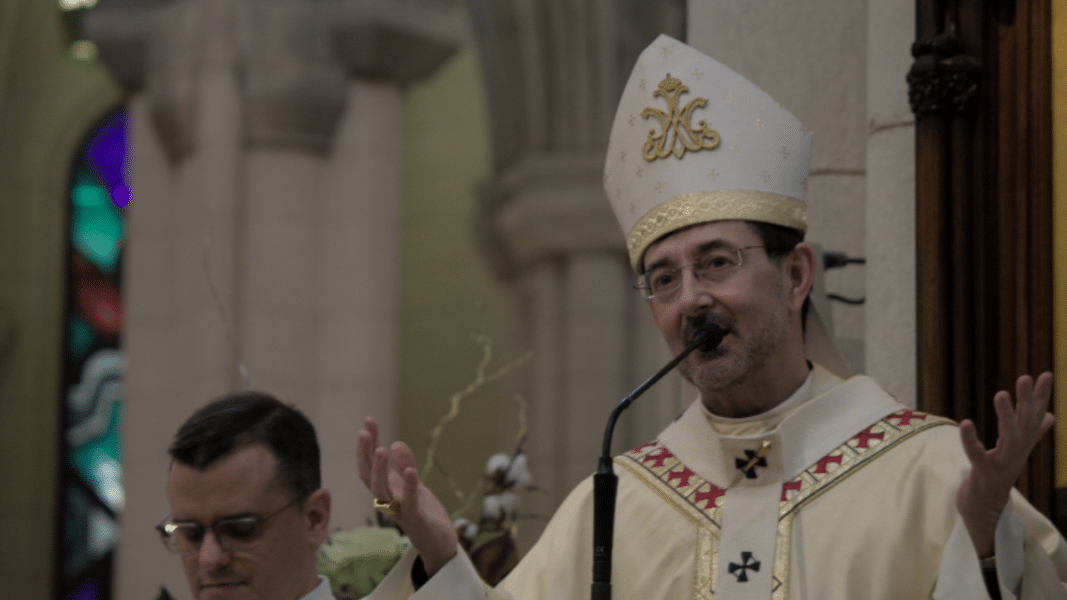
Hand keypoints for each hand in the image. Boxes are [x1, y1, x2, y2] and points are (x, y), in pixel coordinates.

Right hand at [357, 417, 458, 575]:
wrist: (438, 542)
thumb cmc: (423, 512)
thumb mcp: (413, 483)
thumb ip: (405, 464)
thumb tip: (395, 443)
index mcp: (387, 489)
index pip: (370, 465)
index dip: (367, 445)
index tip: (368, 421)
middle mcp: (388, 500)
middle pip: (369, 478)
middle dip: (365, 455)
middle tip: (364, 433)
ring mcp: (400, 511)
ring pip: (382, 492)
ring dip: (380, 471)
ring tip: (381, 449)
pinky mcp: (416, 520)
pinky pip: (410, 503)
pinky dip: (409, 487)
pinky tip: (410, 471)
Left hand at [956, 372, 1054, 556]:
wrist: (986, 513)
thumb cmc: (997, 477)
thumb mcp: (1015, 452)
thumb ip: (1032, 433)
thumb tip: (1050, 415)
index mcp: (1022, 446)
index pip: (1034, 418)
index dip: (1040, 397)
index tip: (1045, 373)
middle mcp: (1016, 454)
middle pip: (1026, 425)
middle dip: (1027, 401)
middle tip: (1026, 377)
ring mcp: (1002, 465)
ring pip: (1009, 439)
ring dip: (1006, 416)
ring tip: (1000, 393)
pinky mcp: (983, 476)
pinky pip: (978, 456)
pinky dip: (971, 441)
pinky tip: (965, 424)